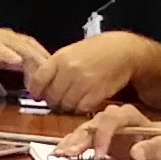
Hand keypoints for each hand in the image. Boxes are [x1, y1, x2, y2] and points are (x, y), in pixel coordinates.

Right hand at [0, 27, 54, 78]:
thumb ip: (11, 64)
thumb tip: (28, 74)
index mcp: (10, 39)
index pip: (36, 49)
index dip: (46, 62)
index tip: (56, 78)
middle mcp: (7, 36)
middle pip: (33, 48)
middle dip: (45, 64)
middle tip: (54, 82)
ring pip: (23, 49)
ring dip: (33, 63)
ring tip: (41, 79)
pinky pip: (3, 51)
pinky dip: (12, 57)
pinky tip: (19, 64)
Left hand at [28, 32, 145, 116]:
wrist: (124, 51)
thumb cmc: (96, 50)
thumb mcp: (71, 51)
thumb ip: (55, 67)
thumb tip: (39, 85)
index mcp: (60, 58)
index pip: (38, 80)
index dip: (36, 91)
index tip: (38, 96)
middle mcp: (70, 70)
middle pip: (52, 96)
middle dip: (53, 101)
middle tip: (58, 100)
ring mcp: (84, 83)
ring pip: (66, 105)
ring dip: (67, 107)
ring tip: (72, 101)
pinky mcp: (97, 93)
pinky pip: (81, 108)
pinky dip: (80, 109)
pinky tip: (83, 102)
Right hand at [58, 103, 160, 159]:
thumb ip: (154, 147)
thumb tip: (136, 151)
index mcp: (128, 115)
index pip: (110, 119)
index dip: (103, 136)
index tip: (99, 154)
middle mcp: (112, 118)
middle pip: (91, 124)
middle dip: (79, 139)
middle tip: (69, 153)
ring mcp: (102, 128)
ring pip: (83, 130)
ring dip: (71, 143)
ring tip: (60, 154)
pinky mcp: (96, 138)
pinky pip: (80, 139)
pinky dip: (69, 146)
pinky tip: (59, 153)